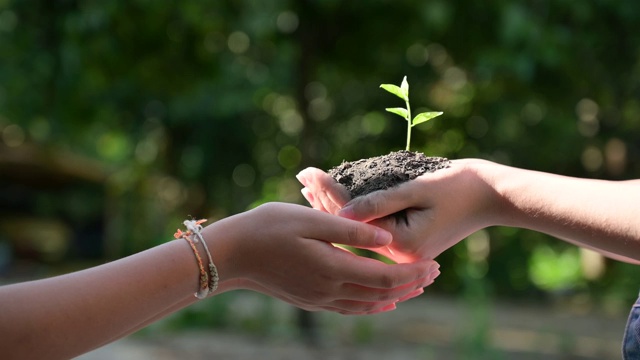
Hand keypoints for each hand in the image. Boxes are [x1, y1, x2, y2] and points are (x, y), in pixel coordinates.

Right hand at [206, 202, 439, 314]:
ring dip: (396, 295)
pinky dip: (373, 306)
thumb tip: (387, 239)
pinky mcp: (311, 299)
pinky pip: (351, 308)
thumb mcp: (310, 219)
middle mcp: (329, 290)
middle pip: (382, 293)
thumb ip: (351, 230)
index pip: (385, 276)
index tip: (435, 263)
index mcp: (333, 268)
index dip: (413, 272)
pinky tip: (383, 302)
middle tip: (435, 272)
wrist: (233, 253)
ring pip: (369, 304)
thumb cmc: (268, 227)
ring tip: (418, 286)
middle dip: (412, 284)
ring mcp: (319, 298)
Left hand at [297, 159, 497, 260]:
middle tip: (301, 175)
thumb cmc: (458, 187)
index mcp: (400, 246)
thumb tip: (340, 212)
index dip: (327, 194)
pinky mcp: (404, 244)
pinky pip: (369, 228)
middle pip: (350, 228)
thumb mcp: (417, 189)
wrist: (490, 196)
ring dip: (333, 207)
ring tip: (308, 187)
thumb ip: (378, 202)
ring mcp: (401, 252)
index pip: (351, 219)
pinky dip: (352, 212)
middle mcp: (398, 255)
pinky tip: (334, 200)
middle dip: (324, 200)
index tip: (308, 172)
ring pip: (356, 229)